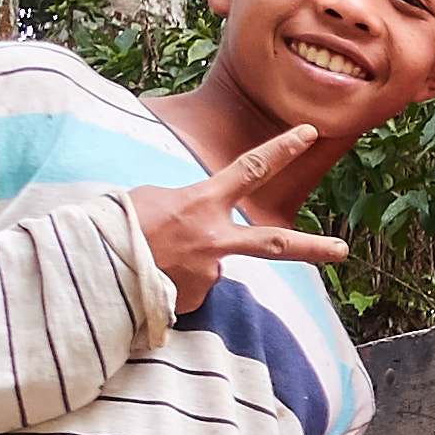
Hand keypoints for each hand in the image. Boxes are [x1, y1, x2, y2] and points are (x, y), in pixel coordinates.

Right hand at [120, 124, 344, 306]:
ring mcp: (207, 274)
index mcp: (201, 202)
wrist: (93, 272)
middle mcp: (214, 240)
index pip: (251, 169)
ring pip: (206, 266)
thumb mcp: (147, 199)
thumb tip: (191, 228)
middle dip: (312, 248)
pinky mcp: (193, 301)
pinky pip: (186, 288)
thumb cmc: (113, 226)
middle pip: (273, 244)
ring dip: (182, 263)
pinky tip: (146, 279)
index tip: (309, 134)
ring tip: (146, 261)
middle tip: (342, 251)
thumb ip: (181, 207)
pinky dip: (169, 284)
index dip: (281, 150)